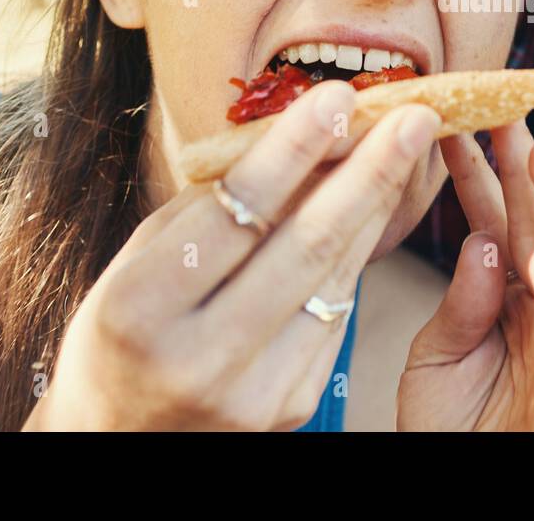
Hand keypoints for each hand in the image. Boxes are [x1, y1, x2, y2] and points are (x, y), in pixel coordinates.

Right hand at [23, 82, 439, 430]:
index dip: (294, 150)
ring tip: (407, 144)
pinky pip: (336, 311)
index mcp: (139, 309)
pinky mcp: (291, 406)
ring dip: (378, 202)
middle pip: (304, 245)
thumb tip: (302, 134)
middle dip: (368, 171)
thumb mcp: (141, 260)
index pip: (235, 213)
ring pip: (334, 277)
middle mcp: (198, 358)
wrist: (119, 436)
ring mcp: (251, 392)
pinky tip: (376, 202)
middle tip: (414, 114)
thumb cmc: (125, 328)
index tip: (340, 97)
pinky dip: (358, 250)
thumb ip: (212, 206)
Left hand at [397, 123, 533, 430]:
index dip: (480, 170)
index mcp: (510, 294)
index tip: (454, 119)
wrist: (465, 488)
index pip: (497, 218)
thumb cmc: (452, 429)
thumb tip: (485, 242)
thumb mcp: (437, 355)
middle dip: (527, 165)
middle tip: (506, 109)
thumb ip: (460, 301)